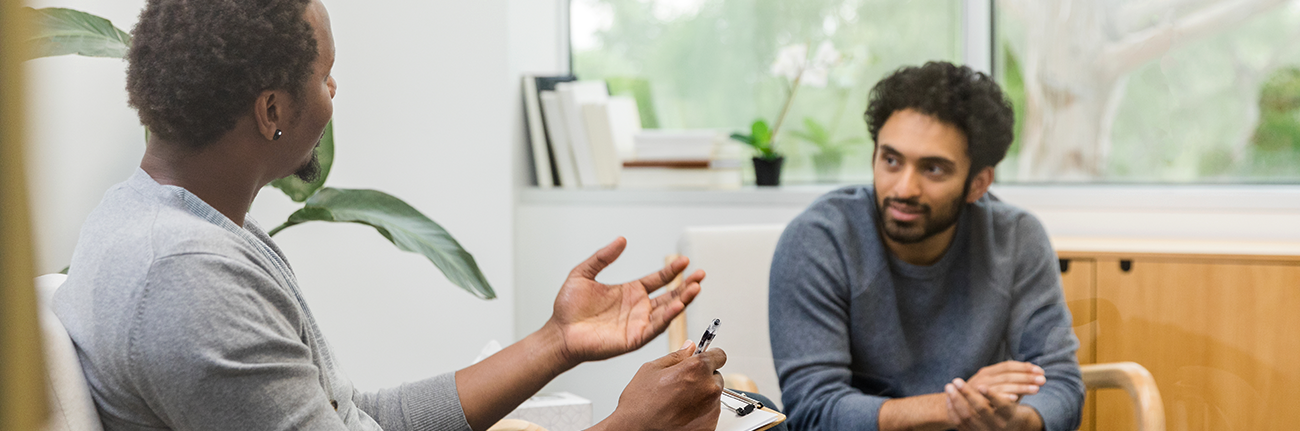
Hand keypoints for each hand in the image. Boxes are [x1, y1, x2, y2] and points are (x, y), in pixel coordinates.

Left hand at [548, 237, 704, 363]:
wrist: (559, 332)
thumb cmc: (568, 308)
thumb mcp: (584, 273)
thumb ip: (603, 257)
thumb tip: (621, 240)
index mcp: (630, 292)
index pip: (658, 279)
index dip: (672, 271)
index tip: (685, 261)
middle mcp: (638, 308)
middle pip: (669, 295)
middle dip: (686, 286)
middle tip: (700, 275)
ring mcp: (638, 323)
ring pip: (667, 311)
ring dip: (682, 300)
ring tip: (695, 288)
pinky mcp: (634, 338)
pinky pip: (655, 328)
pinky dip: (668, 318)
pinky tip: (677, 306)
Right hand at [602, 342, 726, 430]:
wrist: (635, 429)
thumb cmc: (640, 402)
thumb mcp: (653, 368)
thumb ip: (677, 356)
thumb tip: (690, 347)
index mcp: (697, 368)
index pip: (719, 355)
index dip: (710, 357)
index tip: (704, 360)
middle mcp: (709, 388)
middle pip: (716, 376)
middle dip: (703, 378)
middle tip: (682, 385)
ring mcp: (711, 409)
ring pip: (713, 395)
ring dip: (702, 395)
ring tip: (679, 401)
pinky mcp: (710, 425)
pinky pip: (711, 412)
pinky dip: (701, 412)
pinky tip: (682, 412)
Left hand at [944, 378, 1022, 430]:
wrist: (1003, 430)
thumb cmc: (1009, 410)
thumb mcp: (1014, 400)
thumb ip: (1017, 387)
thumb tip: (1026, 366)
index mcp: (1009, 415)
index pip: (1002, 405)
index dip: (992, 396)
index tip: (981, 386)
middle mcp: (996, 424)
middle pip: (980, 409)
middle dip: (967, 394)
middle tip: (956, 380)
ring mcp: (983, 430)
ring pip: (966, 416)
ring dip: (956, 400)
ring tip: (948, 386)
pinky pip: (958, 422)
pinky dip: (952, 409)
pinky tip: (948, 398)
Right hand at [965, 361, 1045, 400]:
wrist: (958, 410)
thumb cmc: (983, 399)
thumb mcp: (996, 388)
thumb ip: (1013, 383)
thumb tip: (1036, 378)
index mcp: (988, 372)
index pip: (1008, 365)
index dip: (1025, 367)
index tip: (1040, 371)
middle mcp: (983, 377)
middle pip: (1008, 374)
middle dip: (1026, 376)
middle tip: (1043, 379)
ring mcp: (979, 388)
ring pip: (1002, 384)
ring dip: (1020, 386)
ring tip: (1036, 389)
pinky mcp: (977, 400)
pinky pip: (992, 397)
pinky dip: (1003, 396)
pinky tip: (1014, 398)